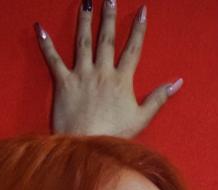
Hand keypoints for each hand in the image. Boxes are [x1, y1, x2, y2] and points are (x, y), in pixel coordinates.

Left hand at [35, 1, 182, 140]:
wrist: (86, 147)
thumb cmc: (114, 136)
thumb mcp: (141, 119)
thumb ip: (158, 98)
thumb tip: (177, 82)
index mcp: (121, 80)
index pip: (132, 48)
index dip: (138, 29)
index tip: (142, 10)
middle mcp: (102, 72)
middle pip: (107, 38)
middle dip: (108, 16)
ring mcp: (81, 76)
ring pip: (83, 42)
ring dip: (84, 20)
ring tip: (85, 2)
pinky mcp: (63, 84)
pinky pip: (53, 60)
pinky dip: (45, 44)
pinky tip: (40, 27)